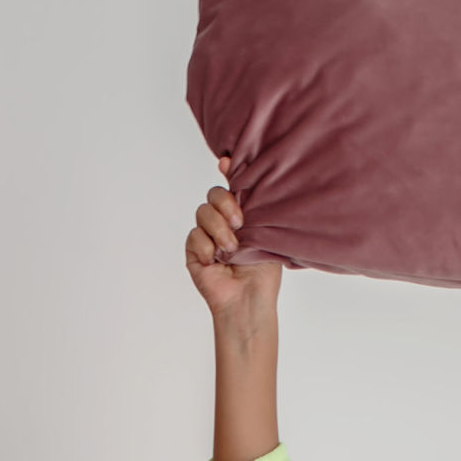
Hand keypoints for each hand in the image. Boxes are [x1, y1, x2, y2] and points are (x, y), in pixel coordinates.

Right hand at [185, 168, 280, 329]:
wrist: (249, 299)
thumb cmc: (263, 271)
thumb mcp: (266, 233)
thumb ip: (256, 208)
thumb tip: (252, 182)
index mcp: (242, 215)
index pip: (232, 186)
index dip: (228, 169)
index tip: (226, 162)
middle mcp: (223, 222)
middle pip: (214, 194)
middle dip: (225, 203)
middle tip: (239, 222)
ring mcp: (207, 236)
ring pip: (202, 212)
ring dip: (218, 229)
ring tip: (230, 248)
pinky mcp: (194, 252)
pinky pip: (194, 236)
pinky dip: (205, 246)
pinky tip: (215, 260)